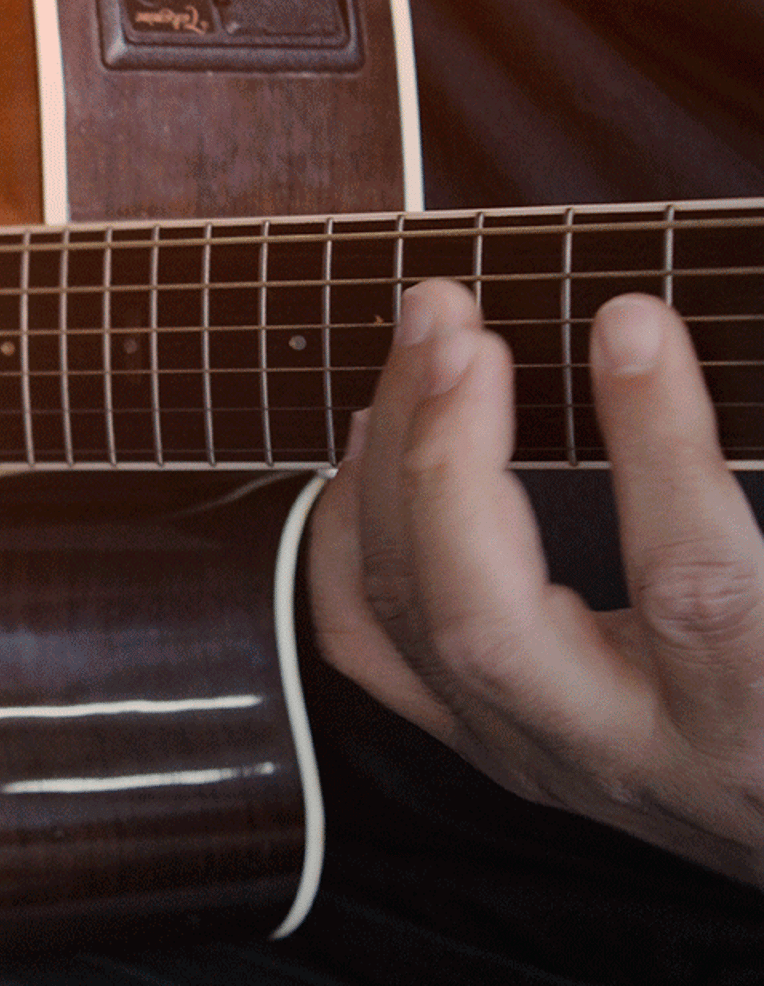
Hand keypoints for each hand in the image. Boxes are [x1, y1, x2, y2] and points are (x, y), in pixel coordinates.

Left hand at [309, 279, 763, 885]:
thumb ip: (761, 496)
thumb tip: (671, 341)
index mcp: (753, 722)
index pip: (690, 585)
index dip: (655, 444)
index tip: (628, 319)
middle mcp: (625, 752)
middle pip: (486, 621)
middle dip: (450, 456)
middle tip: (459, 327)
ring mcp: (531, 752)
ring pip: (409, 619)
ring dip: (394, 462)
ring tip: (425, 340)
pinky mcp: (479, 742)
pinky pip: (367, 641)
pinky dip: (349, 531)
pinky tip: (370, 438)